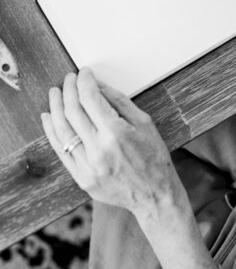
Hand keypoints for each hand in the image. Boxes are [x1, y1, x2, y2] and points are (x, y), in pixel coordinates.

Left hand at [41, 67, 186, 227]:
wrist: (154, 195)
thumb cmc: (153, 157)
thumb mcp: (144, 122)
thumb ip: (119, 101)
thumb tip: (97, 86)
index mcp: (117, 133)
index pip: (91, 99)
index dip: (84, 81)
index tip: (84, 73)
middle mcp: (99, 150)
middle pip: (73, 111)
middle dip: (69, 89)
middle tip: (69, 79)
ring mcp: (88, 166)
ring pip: (62, 129)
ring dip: (55, 107)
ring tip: (55, 93)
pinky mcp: (81, 178)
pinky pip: (60, 150)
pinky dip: (51, 131)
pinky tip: (48, 117)